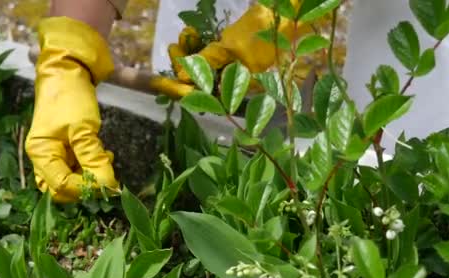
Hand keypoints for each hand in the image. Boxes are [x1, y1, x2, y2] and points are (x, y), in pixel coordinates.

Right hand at [25, 17, 119, 202]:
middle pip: (62, 189)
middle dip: (86, 186)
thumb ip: (93, 158)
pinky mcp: (64, 150)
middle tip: (106, 172)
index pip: (62, 185)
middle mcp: (43, 158)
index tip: (108, 182)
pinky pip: (76, 168)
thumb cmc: (71, 98)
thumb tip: (107, 186)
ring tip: (106, 159)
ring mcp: (53, 155)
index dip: (86, 188)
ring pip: (70, 181)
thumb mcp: (83, 129)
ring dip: (90, 177)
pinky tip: (103, 155)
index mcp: (41, 153)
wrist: (66, 72)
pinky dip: (90, 167)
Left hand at [151, 2, 309, 97]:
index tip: (160, 84)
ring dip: (189, 52)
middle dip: (183, 65)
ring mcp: (236, 69)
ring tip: (183, 36)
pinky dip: (199, 45)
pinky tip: (191, 33)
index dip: (180, 90)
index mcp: (241, 89)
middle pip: (201, 82)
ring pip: (204, 67)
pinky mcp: (235, 56)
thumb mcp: (234, 47)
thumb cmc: (265, 30)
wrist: (289, 11)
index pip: (204, 95)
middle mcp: (238, 83)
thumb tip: (182, 78)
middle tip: (172, 47)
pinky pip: (211, 56)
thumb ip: (209, 62)